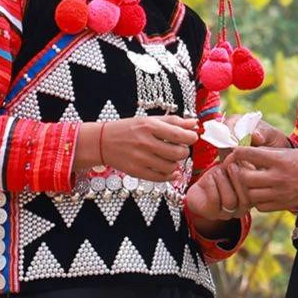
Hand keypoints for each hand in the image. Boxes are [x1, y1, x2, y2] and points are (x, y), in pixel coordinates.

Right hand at [73, 114, 195, 184]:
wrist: (103, 142)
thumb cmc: (128, 129)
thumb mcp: (149, 120)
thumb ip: (174, 122)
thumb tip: (195, 124)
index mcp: (149, 126)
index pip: (179, 135)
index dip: (190, 138)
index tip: (191, 138)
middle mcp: (144, 143)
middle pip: (177, 153)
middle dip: (184, 151)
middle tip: (180, 148)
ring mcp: (140, 159)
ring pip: (171, 167)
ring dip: (175, 163)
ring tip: (170, 158)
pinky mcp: (136, 172)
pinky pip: (160, 178)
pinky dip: (169, 175)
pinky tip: (170, 170)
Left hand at [183, 161, 245, 235]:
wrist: (200, 189)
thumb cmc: (220, 177)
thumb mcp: (231, 166)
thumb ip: (239, 162)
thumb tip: (239, 156)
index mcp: (252, 198)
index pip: (258, 193)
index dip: (251, 176)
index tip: (243, 162)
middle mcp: (242, 210)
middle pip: (246, 199)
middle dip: (238, 179)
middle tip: (231, 165)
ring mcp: (227, 214)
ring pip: (230, 200)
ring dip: (223, 181)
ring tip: (218, 172)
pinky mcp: (212, 214)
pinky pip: (215, 199)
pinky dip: (212, 184)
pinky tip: (209, 178)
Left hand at [221, 144, 297, 211]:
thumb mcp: (290, 152)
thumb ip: (269, 154)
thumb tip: (248, 153)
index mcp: (279, 160)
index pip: (249, 154)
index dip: (238, 153)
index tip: (235, 153)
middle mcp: (278, 177)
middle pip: (244, 177)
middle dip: (239, 173)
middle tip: (239, 169)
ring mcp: (280, 193)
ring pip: (249, 194)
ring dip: (246, 188)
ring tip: (250, 183)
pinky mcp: (283, 205)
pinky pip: (260, 207)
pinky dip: (256, 201)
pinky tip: (260, 194)